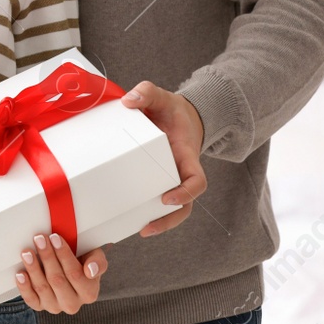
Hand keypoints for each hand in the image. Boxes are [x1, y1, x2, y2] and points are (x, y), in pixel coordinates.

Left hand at [14, 232, 105, 313]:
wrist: (69, 270)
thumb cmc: (82, 261)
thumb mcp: (95, 258)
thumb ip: (98, 262)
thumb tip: (90, 270)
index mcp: (89, 293)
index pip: (75, 274)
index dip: (64, 255)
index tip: (55, 238)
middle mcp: (73, 304)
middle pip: (57, 280)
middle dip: (47, 257)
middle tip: (40, 239)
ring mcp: (55, 307)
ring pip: (42, 288)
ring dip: (33, 268)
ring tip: (27, 252)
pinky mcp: (40, 306)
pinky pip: (31, 300)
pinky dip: (24, 287)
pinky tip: (21, 274)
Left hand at [122, 81, 206, 236]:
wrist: (176, 115)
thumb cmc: (171, 110)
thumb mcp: (161, 96)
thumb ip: (147, 93)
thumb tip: (130, 101)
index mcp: (186, 156)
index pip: (197, 181)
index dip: (185, 193)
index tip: (167, 198)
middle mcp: (180, 172)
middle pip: (184, 206)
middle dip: (169, 220)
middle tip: (147, 227)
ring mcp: (170, 179)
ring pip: (172, 210)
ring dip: (159, 222)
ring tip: (138, 230)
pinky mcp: (156, 181)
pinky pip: (154, 199)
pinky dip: (144, 211)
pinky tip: (126, 218)